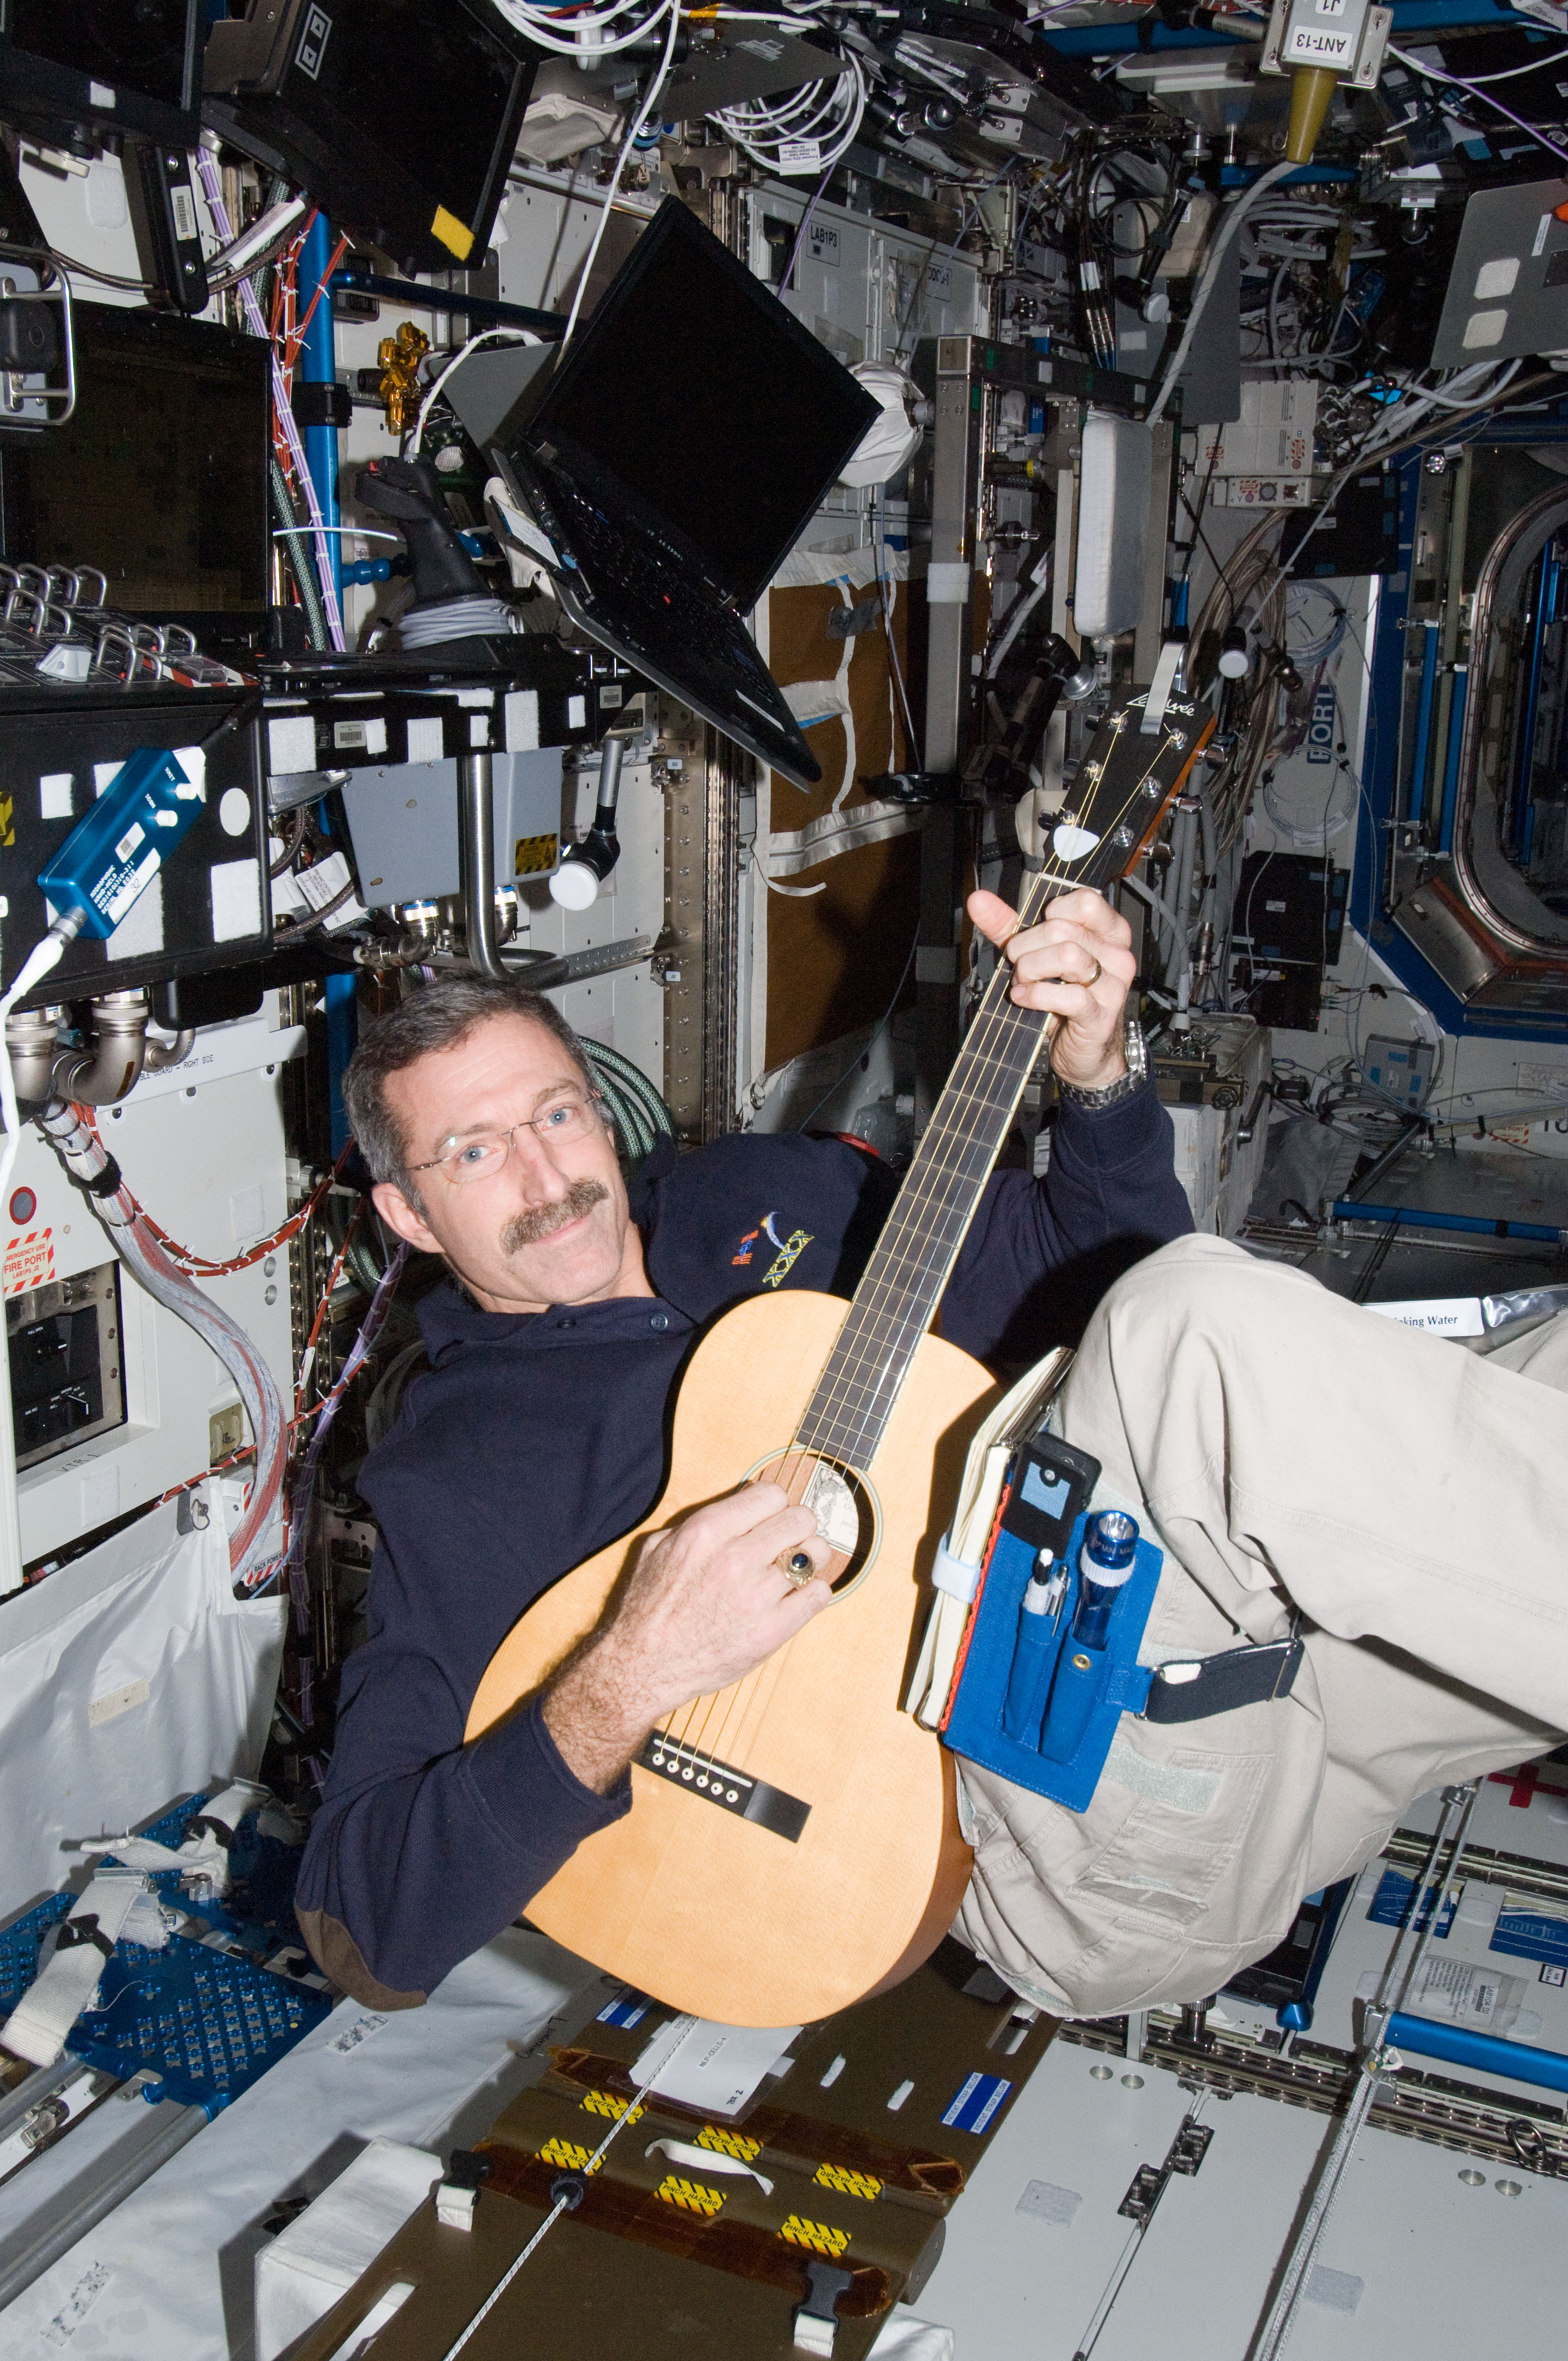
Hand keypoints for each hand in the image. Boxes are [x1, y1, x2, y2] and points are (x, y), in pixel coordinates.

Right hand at [541, 1483, 832, 1792]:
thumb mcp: (660, 1546)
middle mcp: (735, 1559)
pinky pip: (818, 1595)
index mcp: (707, 1532)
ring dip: (808, 1558)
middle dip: (797, 1526)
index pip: (771, 1494)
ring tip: (795, 1568)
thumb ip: (702, 1519)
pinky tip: (798, 1595)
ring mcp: (756, 1597)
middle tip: (789, 1539)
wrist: (643, 1666)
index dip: (775, 1504)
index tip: (772, 1516)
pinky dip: (814, 1591)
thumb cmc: (649, 1607)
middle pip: (799, 1519)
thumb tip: (746, 1499)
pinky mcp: (771, 1631)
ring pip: (814, 1555)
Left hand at [968, 885, 1135, 1092]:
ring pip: (1067, 955)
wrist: (1084, 1052)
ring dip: (1030, 969)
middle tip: (1018, 966)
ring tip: (1022, 983)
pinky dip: (1036, 995)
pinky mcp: (1101, 1015)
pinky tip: (1024, 999)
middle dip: (1025, 947)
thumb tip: (978, 901)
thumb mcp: (1036, 956)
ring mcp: (1112, 986)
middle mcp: (1117, 955)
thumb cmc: (1063, 1000)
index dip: (1050, 914)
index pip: (1085, 900)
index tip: (1036, 935)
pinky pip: (1068, 995)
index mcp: (1109, 933)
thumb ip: (1009, 926)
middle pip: (1062, 929)